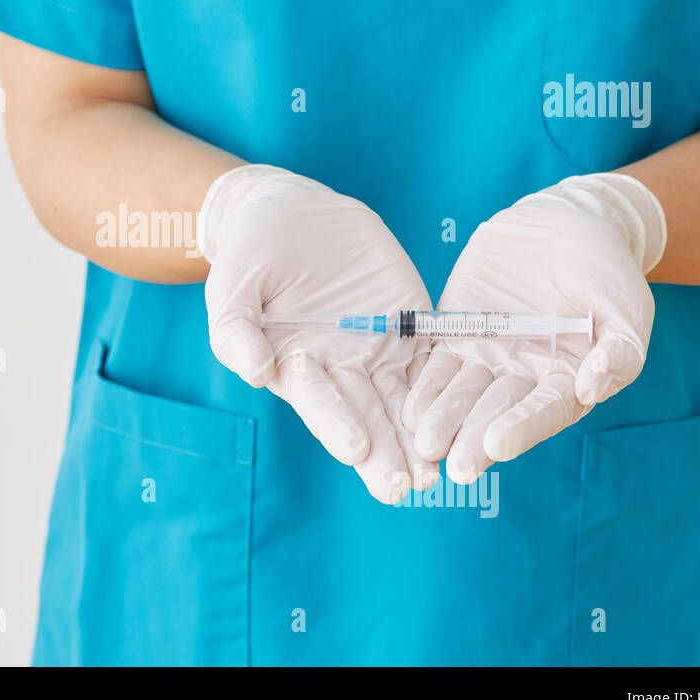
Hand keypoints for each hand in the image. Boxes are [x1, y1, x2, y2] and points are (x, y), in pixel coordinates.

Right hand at [199, 164, 435, 502]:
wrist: (287, 213)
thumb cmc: (249, 255)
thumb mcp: (230, 288)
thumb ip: (236, 332)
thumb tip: (254, 374)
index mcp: (297, 366)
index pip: (320, 402)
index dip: (337, 425)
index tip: (356, 450)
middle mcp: (341, 368)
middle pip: (368, 416)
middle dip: (387, 453)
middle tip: (406, 486)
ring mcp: (378, 349)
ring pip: (405, 401)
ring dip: (422, 437)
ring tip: (437, 470)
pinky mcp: (409, 325)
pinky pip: (436, 359)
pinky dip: (451, 388)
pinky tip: (468, 416)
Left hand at [403, 173, 666, 482]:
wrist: (565, 223)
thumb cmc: (606, 270)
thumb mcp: (626, 307)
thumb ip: (618, 352)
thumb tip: (591, 387)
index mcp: (566, 380)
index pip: (543, 411)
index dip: (521, 427)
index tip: (498, 445)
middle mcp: (522, 378)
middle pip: (495, 412)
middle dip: (474, 439)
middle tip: (456, 467)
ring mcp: (486, 357)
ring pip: (461, 394)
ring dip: (442, 419)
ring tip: (425, 442)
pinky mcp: (455, 333)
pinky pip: (435, 364)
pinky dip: (423, 387)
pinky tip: (408, 409)